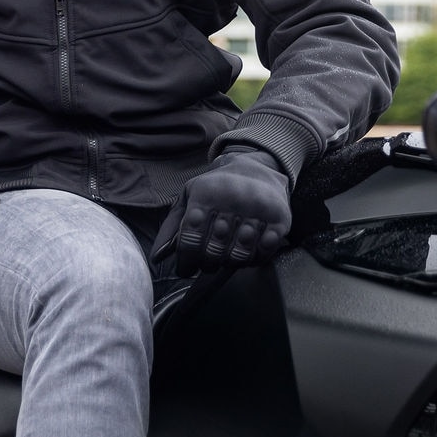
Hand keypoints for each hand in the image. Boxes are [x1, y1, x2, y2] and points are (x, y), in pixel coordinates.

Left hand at [163, 150, 292, 275]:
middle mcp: (232, 199)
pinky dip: (254, 259)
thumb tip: (157, 258)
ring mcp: (257, 209)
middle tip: (208, 262)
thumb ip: (172, 227)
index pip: (189, 239)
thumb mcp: (189, 198)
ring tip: (226, 256)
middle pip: (213, 252)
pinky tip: (247, 251)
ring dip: (230, 263)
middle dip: (207, 264)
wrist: (258, 168)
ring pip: (238, 255)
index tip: (186, 269)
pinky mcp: (279, 218)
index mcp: (205, 194)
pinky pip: (263, 252)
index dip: (185, 261)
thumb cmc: (217, 189)